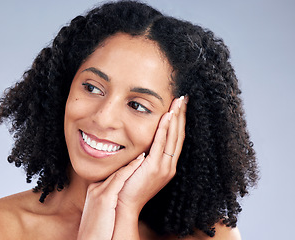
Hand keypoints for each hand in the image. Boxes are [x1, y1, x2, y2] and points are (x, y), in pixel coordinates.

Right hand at [77, 153, 145, 239]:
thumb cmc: (98, 231)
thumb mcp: (102, 212)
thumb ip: (109, 201)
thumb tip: (118, 197)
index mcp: (95, 190)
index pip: (113, 173)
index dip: (127, 164)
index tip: (140, 155)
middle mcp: (95, 188)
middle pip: (115, 168)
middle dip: (131, 158)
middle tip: (146, 146)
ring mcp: (99, 191)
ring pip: (119, 170)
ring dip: (134, 158)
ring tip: (147, 148)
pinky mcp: (104, 197)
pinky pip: (120, 178)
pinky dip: (131, 167)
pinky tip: (141, 159)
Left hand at [116, 96, 187, 213]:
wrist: (123, 206)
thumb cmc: (126, 188)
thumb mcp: (137, 169)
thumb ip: (141, 157)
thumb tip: (138, 145)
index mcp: (166, 166)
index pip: (176, 139)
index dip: (179, 122)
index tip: (180, 106)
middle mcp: (169, 166)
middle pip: (179, 135)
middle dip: (181, 115)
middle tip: (184, 97)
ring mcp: (164, 167)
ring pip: (173, 137)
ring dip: (176, 118)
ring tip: (179, 101)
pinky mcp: (155, 168)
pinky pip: (161, 144)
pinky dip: (164, 129)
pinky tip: (166, 116)